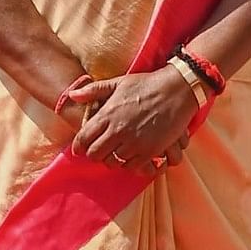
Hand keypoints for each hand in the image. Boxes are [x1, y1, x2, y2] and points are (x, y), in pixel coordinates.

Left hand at [67, 67, 196, 171]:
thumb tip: (72, 95)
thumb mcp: (119, 83)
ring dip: (112, 159)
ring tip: (115, 153)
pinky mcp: (150, 151)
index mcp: (108, 114)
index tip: (79, 148)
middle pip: (95, 154)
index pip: (84, 138)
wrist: (177, 90)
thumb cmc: (147, 84)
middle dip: (94, 154)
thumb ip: (94, 91)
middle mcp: (118, 130)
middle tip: (98, 151)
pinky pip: (132, 166)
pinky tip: (130, 156)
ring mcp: (134, 142)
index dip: (79, 146)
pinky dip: (128, 164)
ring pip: (112, 162)